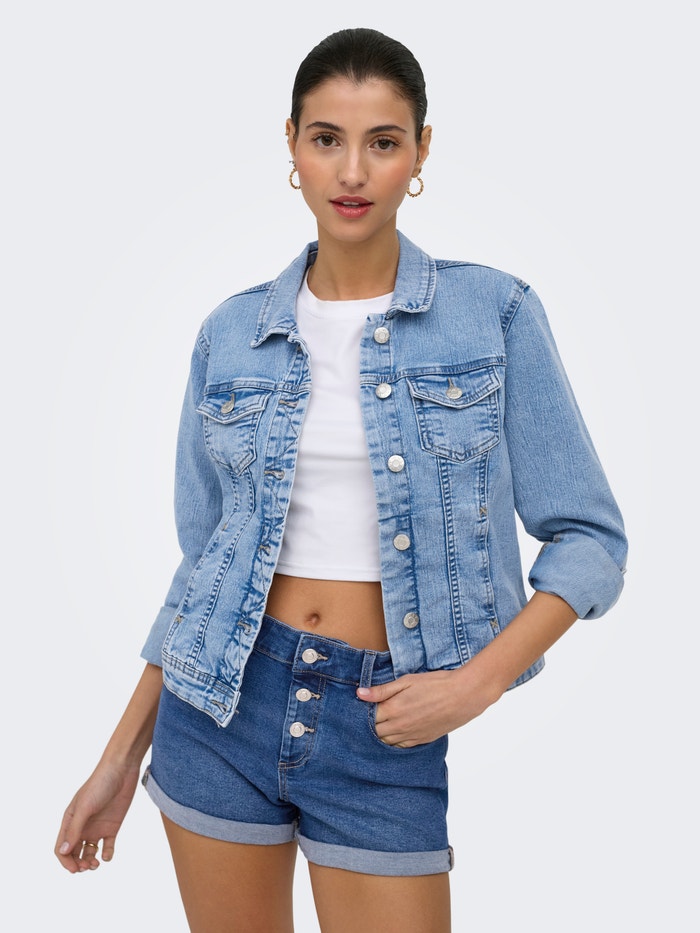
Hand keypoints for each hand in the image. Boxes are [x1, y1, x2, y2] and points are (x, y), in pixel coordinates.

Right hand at [54, 760, 140, 872]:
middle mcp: (82, 826)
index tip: (75, 869)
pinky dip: (107, 855)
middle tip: (86, 866)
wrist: (122, 769)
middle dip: (78, 864)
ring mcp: (97, 827)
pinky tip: (107, 855)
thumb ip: (75, 829)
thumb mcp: (85, 807)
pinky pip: (107, 847)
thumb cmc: (99, 784)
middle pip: (74, 853)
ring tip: (96, 864)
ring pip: (90, 852)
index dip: (65, 861)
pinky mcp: (112, 826)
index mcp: (70, 821)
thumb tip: (63, 851)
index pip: (62, 848)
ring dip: (90, 861)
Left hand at [356, 665, 500, 747]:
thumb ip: (382, 690)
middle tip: (368, 715)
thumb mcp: (407, 681)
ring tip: (380, 723)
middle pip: (374, 732)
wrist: (463, 696)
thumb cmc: (435, 684)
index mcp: (393, 709)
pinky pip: (400, 747)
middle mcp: (399, 726)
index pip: (367, 717)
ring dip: (380, 734)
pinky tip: (394, 732)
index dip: (362, 711)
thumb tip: (359, 693)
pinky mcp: (421, 740)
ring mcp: (411, 735)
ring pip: (386, 742)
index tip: (360, 705)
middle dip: (368, 724)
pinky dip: (393, 741)